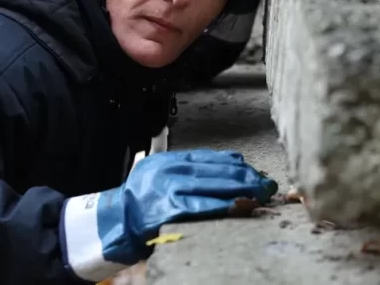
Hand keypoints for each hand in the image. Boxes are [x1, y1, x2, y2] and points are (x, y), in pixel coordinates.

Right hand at [60, 149, 277, 281]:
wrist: (114, 222)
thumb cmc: (142, 204)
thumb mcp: (162, 178)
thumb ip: (190, 172)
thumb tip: (231, 166)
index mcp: (167, 161)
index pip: (207, 158)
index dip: (234, 165)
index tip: (254, 171)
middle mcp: (166, 170)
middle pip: (213, 170)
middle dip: (243, 177)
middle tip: (265, 184)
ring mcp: (165, 189)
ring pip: (210, 186)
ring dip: (238, 190)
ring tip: (259, 194)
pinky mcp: (165, 210)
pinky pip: (200, 207)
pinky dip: (221, 206)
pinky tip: (239, 207)